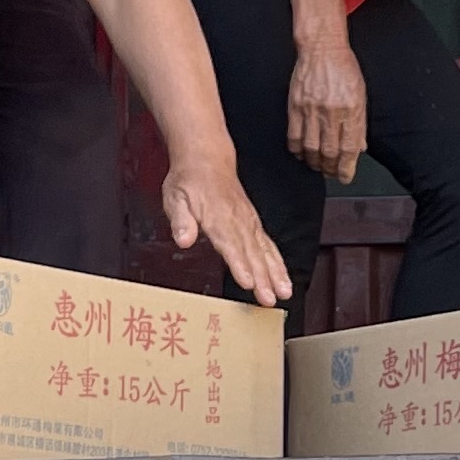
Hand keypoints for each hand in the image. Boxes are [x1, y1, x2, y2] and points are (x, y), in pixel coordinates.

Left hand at [165, 152, 291, 305]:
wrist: (207, 159)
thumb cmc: (189, 181)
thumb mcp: (175, 198)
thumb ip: (180, 220)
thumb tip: (183, 239)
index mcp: (218, 218)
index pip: (230, 245)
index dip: (240, 266)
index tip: (248, 283)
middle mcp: (237, 221)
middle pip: (252, 254)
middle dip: (263, 278)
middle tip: (270, 299)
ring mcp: (249, 223)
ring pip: (265, 251)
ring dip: (276, 273)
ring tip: (285, 292)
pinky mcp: (254, 224)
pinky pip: (269, 246)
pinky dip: (278, 263)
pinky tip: (283, 279)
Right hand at [287, 32, 367, 183]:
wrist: (322, 48)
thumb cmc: (344, 69)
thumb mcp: (360, 95)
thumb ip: (359, 123)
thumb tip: (360, 147)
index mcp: (351, 110)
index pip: (349, 148)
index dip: (346, 168)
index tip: (345, 177)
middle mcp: (331, 112)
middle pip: (329, 152)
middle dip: (330, 168)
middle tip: (331, 173)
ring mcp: (311, 110)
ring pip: (311, 148)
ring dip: (314, 162)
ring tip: (317, 166)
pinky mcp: (295, 106)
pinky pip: (294, 135)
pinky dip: (297, 149)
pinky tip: (301, 153)